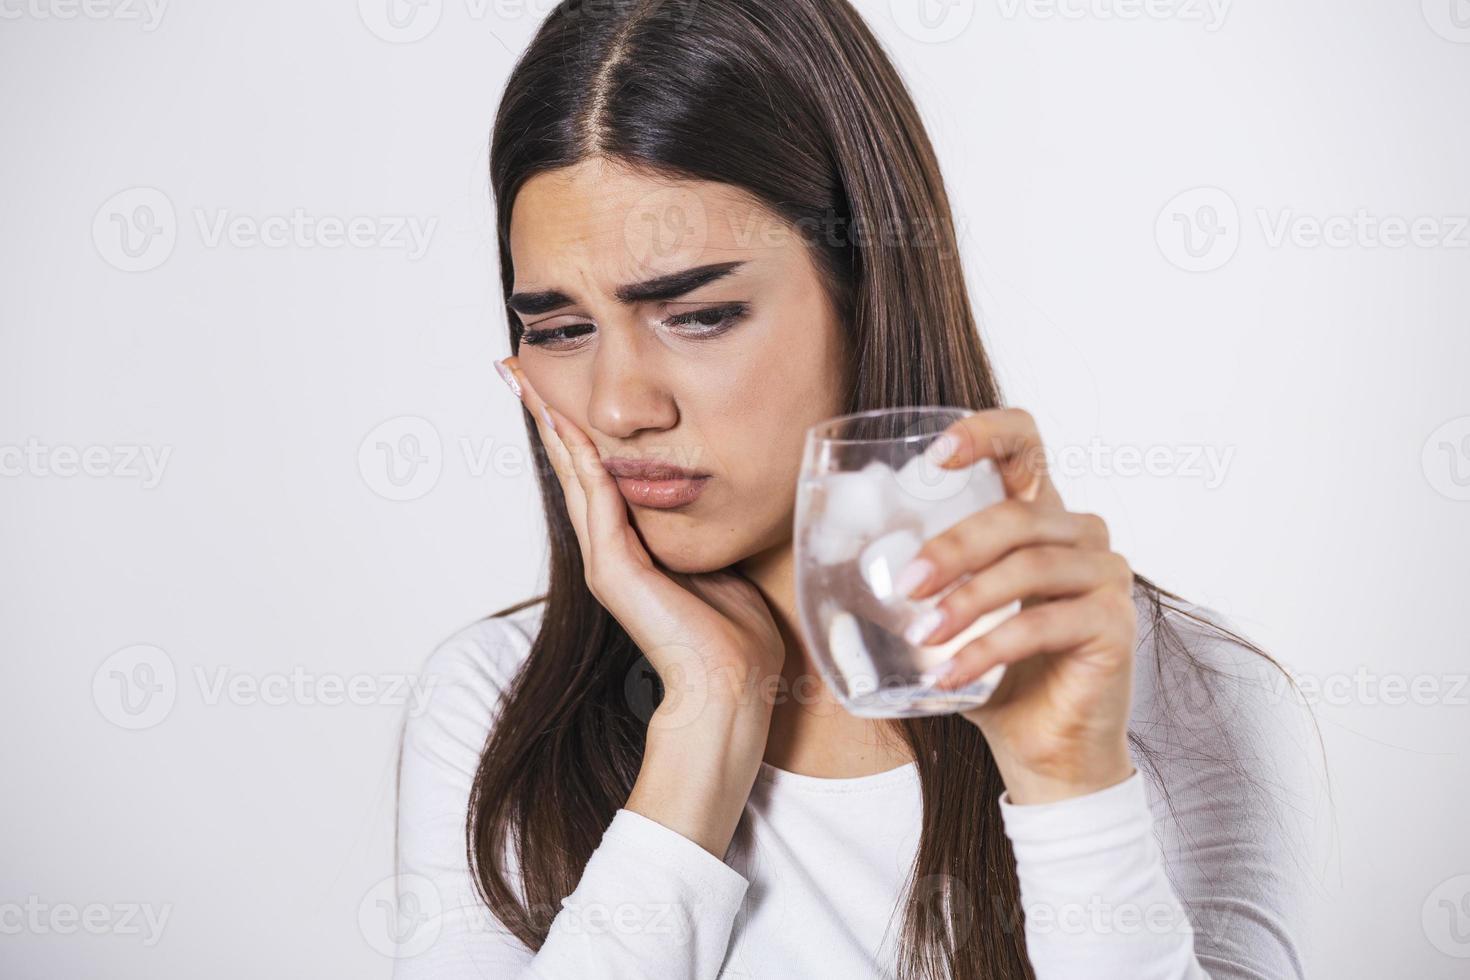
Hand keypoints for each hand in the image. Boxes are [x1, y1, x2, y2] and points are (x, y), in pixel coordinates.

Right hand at [496, 357, 784, 727]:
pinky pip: (596, 503)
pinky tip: (569, 426)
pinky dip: (581, 463)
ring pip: (573, 478)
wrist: (731, 683)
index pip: (595, 473)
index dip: (575, 428)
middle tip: (516, 370)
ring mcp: (606, 562)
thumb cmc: (735, 632)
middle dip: (546, 416)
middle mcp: (609, 551)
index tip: (556, 385)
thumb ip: (697, 527)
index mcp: (631, 547)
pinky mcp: (613, 572)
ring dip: (551, 428)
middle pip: (570, 468)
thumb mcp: (714, 559)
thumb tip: (710, 492)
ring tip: (527, 384)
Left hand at [900, 408, 1137, 803]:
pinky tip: (948, 674)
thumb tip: (828, 558)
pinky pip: (1045, 622)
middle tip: (906, 584)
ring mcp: (1105, 575)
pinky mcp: (1115, 623)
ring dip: (968, 601)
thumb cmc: (991, 675)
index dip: (986, 432)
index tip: (937, 453)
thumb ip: (909, 580)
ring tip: (923, 636)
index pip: (1025, 443)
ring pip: (1031, 565)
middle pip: (1016, 515)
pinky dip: (988, 648)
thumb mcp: (943, 616)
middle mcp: (1079, 534)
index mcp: (1037, 516)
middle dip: (953, 547)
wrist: (1044, 750)